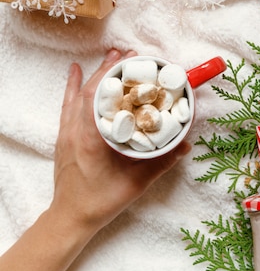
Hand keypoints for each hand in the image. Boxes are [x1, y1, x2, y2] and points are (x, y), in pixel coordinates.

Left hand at [51, 49, 190, 238]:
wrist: (72, 217)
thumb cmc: (103, 200)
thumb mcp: (138, 182)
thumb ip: (162, 161)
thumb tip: (185, 143)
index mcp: (92, 137)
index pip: (100, 96)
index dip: (114, 74)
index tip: (130, 60)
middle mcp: (76, 129)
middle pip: (90, 89)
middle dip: (109, 69)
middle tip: (128, 54)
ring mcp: (67, 132)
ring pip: (79, 94)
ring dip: (95, 74)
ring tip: (111, 56)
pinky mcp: (64, 136)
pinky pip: (67, 105)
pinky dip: (72, 86)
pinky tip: (74, 71)